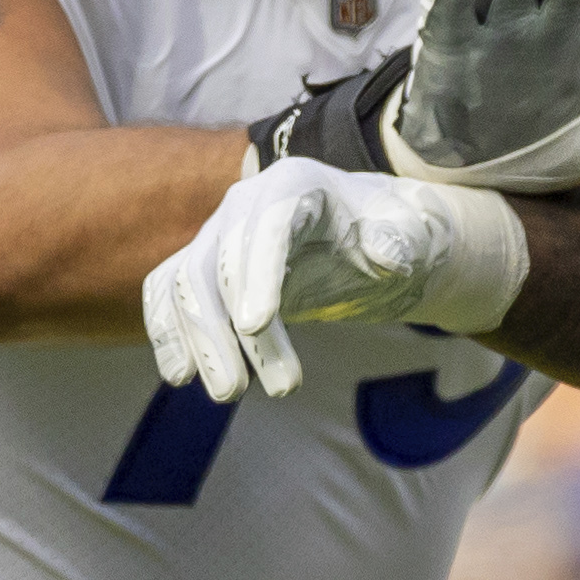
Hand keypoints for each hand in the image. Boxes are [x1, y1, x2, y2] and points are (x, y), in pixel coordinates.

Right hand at [141, 158, 526, 401]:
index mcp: (296, 186)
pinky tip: (179, 374)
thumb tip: (388, 256)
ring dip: (195, 340)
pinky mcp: (206, 264)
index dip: (260, 273)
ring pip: (186, 282)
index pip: (270, 226)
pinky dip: (169, 331)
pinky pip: (169, 292)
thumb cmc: (392, 231)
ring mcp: (219, 233)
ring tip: (224, 393)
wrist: (365, 232)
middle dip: (224, 329)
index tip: (256, 325)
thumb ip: (401, 240)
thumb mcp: (411, 231)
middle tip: (242, 392)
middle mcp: (246, 204)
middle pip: (218, 263)